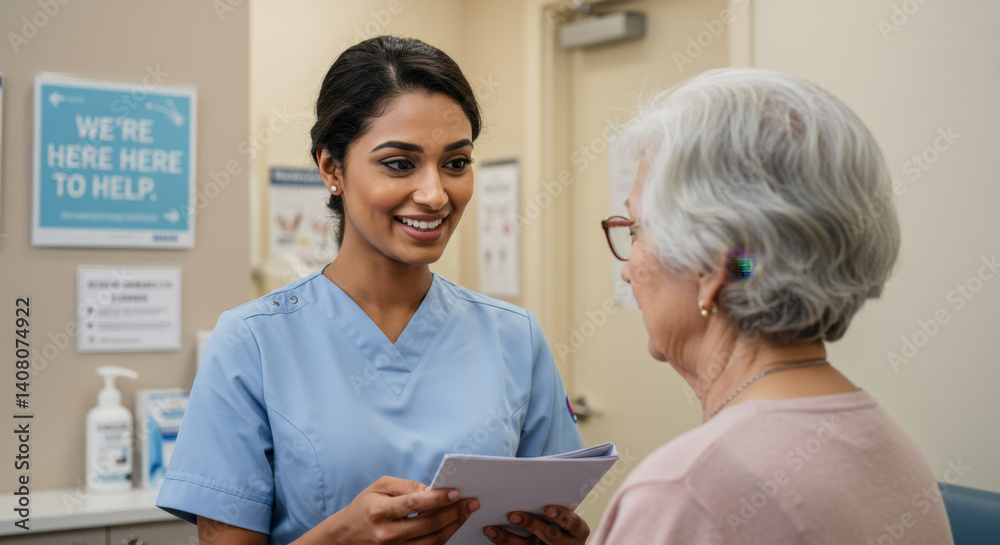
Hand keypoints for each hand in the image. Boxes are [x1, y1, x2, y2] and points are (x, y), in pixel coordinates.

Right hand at [318, 475, 478, 544]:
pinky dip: (443, 538)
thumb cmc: (366, 506)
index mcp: (380, 511)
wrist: (346, 535)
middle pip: (428, 525)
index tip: (456, 493)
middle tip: (470, 503)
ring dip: (453, 527)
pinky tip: (452, 526)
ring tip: (465, 514)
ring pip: (431, 542)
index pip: (413, 504)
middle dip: (453, 513)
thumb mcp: (380, 487)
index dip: (437, 499)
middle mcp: (387, 533)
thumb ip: (407, 486)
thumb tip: (433, 489)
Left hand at [482, 505, 589, 544]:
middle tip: (512, 515)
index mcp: (578, 531)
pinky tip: (492, 535)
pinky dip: (504, 543)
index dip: (562, 517)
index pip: (575, 524)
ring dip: (509, 539)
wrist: (556, 543)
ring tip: (491, 528)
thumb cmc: (557, 518)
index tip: (548, 508)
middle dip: (531, 525)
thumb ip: (551, 501)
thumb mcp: (561, 511)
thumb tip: (528, 478)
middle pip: (550, 538)